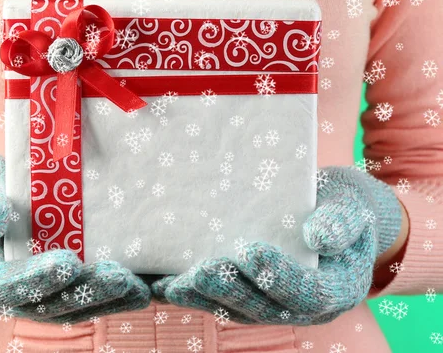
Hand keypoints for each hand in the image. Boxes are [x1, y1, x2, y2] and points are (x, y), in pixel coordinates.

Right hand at [0, 152, 150, 324]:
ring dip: (105, 300)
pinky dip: (111, 298)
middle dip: (85, 292)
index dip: (36, 277)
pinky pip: (83, 300)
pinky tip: (140, 288)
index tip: (68, 263)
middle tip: (119, 277)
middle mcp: (6, 294)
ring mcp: (33, 296)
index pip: (4, 285)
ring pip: (70, 308)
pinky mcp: (55, 291)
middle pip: (46, 304)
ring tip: (137, 286)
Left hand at [149, 165, 403, 324]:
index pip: (309, 292)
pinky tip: (164, 284)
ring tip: (174, 284)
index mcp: (336, 288)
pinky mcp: (250, 297)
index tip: (251, 253)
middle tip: (202, 272)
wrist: (330, 216)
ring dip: (204, 299)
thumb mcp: (351, 207)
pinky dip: (193, 295)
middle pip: (266, 308)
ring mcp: (275, 305)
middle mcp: (304, 307)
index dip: (280, 276)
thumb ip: (341, 222)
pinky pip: (221, 301)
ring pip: (237, 310)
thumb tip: (319, 237)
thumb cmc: (340, 207)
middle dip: (231, 290)